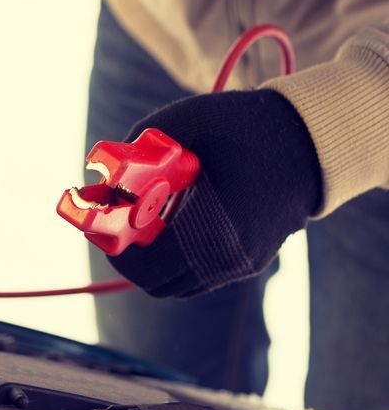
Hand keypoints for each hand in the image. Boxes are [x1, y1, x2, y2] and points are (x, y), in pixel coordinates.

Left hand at [108, 89, 321, 296]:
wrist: (308, 137)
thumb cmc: (242, 126)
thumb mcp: (179, 125)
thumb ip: (132, 153)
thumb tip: (101, 182)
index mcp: (211, 229)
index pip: (146, 267)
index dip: (115, 251)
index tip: (101, 228)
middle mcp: (228, 258)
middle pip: (158, 283)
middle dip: (131, 257)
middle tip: (118, 227)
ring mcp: (242, 265)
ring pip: (180, 284)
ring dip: (155, 260)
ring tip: (146, 222)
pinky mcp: (251, 261)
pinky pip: (202, 275)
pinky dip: (179, 258)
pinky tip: (175, 223)